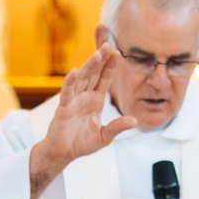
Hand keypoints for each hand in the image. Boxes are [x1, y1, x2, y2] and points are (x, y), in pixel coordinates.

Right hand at [29, 43, 136, 198]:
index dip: (110, 67)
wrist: (63, 153)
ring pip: (82, 79)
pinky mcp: (63, 108)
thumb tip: (134, 121)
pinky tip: (74, 72)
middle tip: (108, 44)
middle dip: (100, 60)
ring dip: (89, 66)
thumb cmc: (81, 143)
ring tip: (97, 54)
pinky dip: (69, 82)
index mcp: (95, 101)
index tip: (117, 53)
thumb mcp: (104, 136)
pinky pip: (67, 93)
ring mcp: (73, 101)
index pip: (104, 80)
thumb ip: (117, 127)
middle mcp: (85, 97)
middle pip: (94, 74)